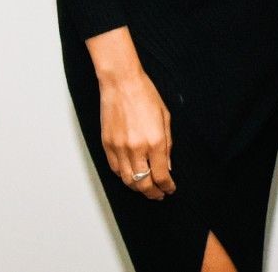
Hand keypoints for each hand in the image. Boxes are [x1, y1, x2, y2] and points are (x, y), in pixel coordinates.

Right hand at [98, 67, 173, 199]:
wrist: (121, 82)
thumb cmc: (145, 95)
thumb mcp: (165, 118)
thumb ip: (168, 145)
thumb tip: (167, 167)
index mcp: (154, 141)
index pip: (161, 176)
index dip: (167, 186)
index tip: (170, 189)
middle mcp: (136, 148)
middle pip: (144, 184)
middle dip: (153, 193)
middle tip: (159, 195)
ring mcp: (119, 148)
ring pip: (128, 180)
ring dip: (138, 189)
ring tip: (147, 189)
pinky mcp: (107, 145)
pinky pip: (115, 169)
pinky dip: (124, 177)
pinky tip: (131, 176)